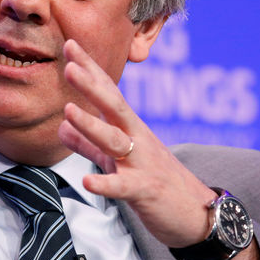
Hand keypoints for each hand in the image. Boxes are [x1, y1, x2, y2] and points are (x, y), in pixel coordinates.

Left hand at [58, 40, 259, 259]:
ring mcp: (142, 163)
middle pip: (113, 107)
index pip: (108, 92)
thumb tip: (62, 127)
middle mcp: (137, 139)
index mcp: (129, 129)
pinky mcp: (145, 191)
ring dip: (91, 125)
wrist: (197, 215)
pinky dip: (106, 183)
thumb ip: (89, 143)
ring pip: (115, 141)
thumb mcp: (118, 159)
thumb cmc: (156, 182)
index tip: (70, 44)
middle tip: (69, 65)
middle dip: (91, 86)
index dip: (90, 69)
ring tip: (67, 111)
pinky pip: (123, 186)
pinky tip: (88, 182)